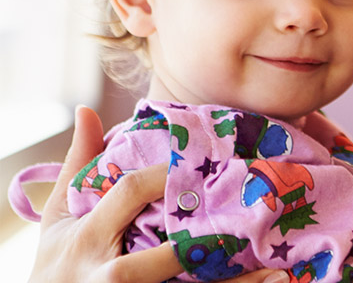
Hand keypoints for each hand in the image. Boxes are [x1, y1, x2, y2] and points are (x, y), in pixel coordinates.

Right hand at [29, 106, 288, 282]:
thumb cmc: (54, 263)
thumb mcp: (57, 217)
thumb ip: (78, 165)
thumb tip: (89, 107)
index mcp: (88, 236)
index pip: (131, 193)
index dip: (166, 174)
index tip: (200, 161)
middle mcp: (107, 274)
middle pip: (164, 255)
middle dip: (206, 238)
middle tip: (252, 212)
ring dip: (234, 281)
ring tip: (277, 267)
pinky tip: (272, 282)